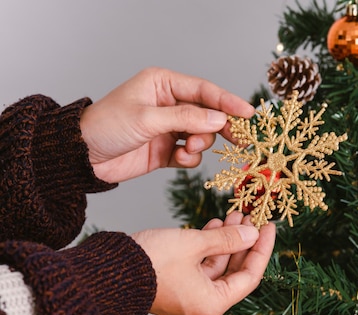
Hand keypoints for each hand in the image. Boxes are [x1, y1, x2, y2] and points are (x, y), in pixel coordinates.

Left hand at [80, 67, 254, 182]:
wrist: (82, 157)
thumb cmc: (107, 127)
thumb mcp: (147, 119)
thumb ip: (185, 118)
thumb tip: (219, 118)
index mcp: (163, 84)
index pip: (204, 90)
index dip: (228, 101)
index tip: (248, 114)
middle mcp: (169, 103)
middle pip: (208, 113)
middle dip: (222, 126)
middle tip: (240, 139)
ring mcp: (169, 127)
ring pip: (202, 134)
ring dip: (201, 144)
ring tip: (188, 150)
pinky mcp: (166, 149)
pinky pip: (190, 154)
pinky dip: (189, 159)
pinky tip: (178, 159)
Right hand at [132, 212, 274, 314]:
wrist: (103, 272)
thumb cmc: (148, 262)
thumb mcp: (194, 244)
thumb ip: (227, 239)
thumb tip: (252, 235)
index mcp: (212, 305)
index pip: (250, 277)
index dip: (261, 249)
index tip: (268, 227)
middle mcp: (201, 308)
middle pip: (233, 273)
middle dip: (242, 242)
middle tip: (248, 217)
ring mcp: (187, 300)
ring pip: (216, 268)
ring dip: (224, 242)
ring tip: (231, 215)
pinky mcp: (173, 290)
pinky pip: (199, 269)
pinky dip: (207, 249)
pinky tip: (213, 225)